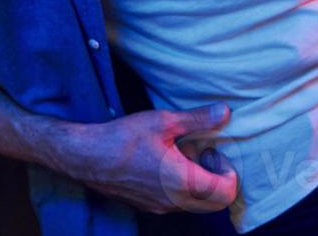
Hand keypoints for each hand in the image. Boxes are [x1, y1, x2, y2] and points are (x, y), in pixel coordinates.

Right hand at [56, 102, 238, 215]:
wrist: (88, 157)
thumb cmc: (125, 138)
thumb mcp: (164, 121)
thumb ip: (198, 119)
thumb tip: (225, 111)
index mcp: (182, 183)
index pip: (226, 193)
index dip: (229, 171)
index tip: (213, 150)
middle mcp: (174, 202)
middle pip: (215, 202)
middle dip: (217, 177)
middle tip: (203, 150)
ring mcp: (160, 207)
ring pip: (196, 203)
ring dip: (200, 180)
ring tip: (184, 152)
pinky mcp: (149, 206)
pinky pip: (178, 202)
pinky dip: (184, 185)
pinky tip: (168, 160)